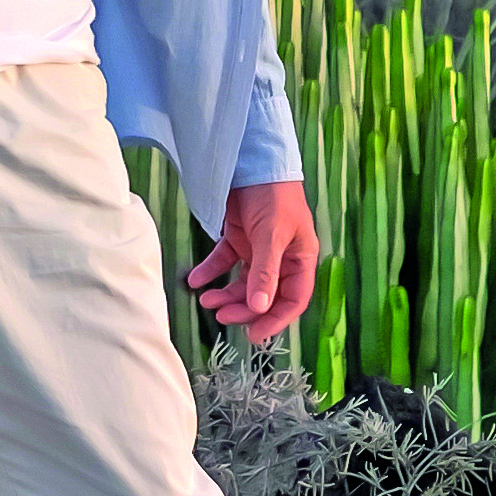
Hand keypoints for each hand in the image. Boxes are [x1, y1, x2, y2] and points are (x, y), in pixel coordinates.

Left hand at [186, 179, 320, 343]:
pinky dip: (210, 271)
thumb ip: (265, 272)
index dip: (276, 319)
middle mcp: (281, 258)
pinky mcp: (239, 237)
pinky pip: (224, 261)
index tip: (255, 335)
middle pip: (265, 295)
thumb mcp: (271, 235)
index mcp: (300, 259)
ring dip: (226, 294)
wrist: (252, 160)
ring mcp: (259, 248)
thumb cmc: (274, 195)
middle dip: (244, 308)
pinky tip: (196, 280)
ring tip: (206, 301)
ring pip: (243, 282)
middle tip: (221, 316)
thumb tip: (259, 309)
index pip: (293, 300)